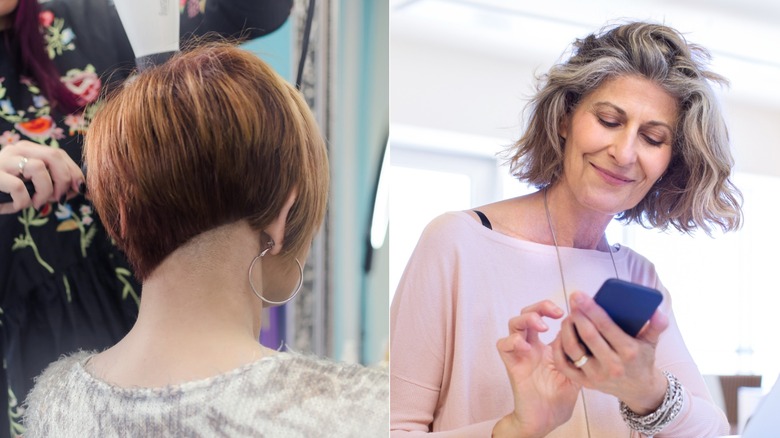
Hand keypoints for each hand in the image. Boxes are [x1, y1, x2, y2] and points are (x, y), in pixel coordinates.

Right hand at [0, 140, 83, 213]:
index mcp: (26, 150)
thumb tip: (79, 189)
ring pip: (39, 168)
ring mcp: (2, 161)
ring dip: (45, 190)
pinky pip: (18, 187)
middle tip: (60, 199)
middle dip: (64, 179)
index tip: (79, 190)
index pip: (59, 154)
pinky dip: (24, 201)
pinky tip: (18, 207)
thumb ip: (52, 183)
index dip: (74, 172)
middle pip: (54, 156)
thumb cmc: (4, 193)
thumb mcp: (30, 185)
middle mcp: (15, 150)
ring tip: (37, 203)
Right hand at [493, 300, 580, 437]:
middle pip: (526, 314)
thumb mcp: (577, 371)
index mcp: (546, 346)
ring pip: (514, 324)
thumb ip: (579, 353)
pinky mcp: (513, 365)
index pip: (543, 317)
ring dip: (527, 319)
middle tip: (556, 312)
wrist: (546, 420)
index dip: (551, 308)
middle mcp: (531, 347)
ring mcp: (521, 355)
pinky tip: (526, 347)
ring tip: (542, 326)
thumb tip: (590, 333)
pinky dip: (512, 341)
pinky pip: (503, 345)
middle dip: (539, 307)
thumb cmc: (559, 398)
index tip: (568, 311)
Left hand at [552, 291, 668, 414]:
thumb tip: (657, 311)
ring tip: (569, 316)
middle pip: (588, 336)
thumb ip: (656, 326)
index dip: (591, 309)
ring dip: (566, 329)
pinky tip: (560, 334)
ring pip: (573, 349)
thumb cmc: (642, 359)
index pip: (606, 327)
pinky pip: (564, 364)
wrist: (638, 389)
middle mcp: (612, 365)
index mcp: (628, 352)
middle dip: (577, 315)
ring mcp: (596, 376)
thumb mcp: (652, 342)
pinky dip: (558, 348)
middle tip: (573, 300)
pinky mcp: (584, 383)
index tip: (579, 295)